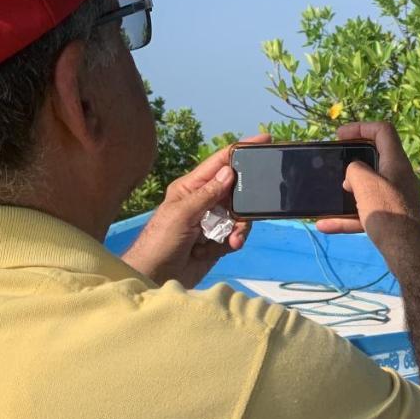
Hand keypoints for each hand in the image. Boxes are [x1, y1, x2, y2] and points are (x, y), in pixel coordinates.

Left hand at [121, 133, 268, 287]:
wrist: (154, 278)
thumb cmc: (159, 243)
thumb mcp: (182, 214)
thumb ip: (207, 194)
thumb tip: (229, 171)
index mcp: (191, 187)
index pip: (220, 163)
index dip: (241, 150)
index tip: (265, 140)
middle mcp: (204, 201)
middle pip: (236, 190)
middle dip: (246, 200)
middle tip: (254, 206)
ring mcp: (212, 221)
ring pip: (240, 215)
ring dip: (240, 227)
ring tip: (232, 239)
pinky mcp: (218, 240)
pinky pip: (237, 234)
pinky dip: (235, 240)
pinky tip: (227, 247)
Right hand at [315, 122, 419, 248]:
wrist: (406, 250)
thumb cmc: (387, 211)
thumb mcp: (364, 182)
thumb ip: (354, 169)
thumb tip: (353, 174)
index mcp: (396, 162)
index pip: (383, 131)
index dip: (360, 127)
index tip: (340, 136)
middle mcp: (399, 177)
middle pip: (375, 159)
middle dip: (352, 161)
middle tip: (335, 166)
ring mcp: (396, 198)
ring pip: (368, 188)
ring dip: (347, 191)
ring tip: (330, 195)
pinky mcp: (391, 218)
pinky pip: (365, 213)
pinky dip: (346, 218)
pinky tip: (325, 224)